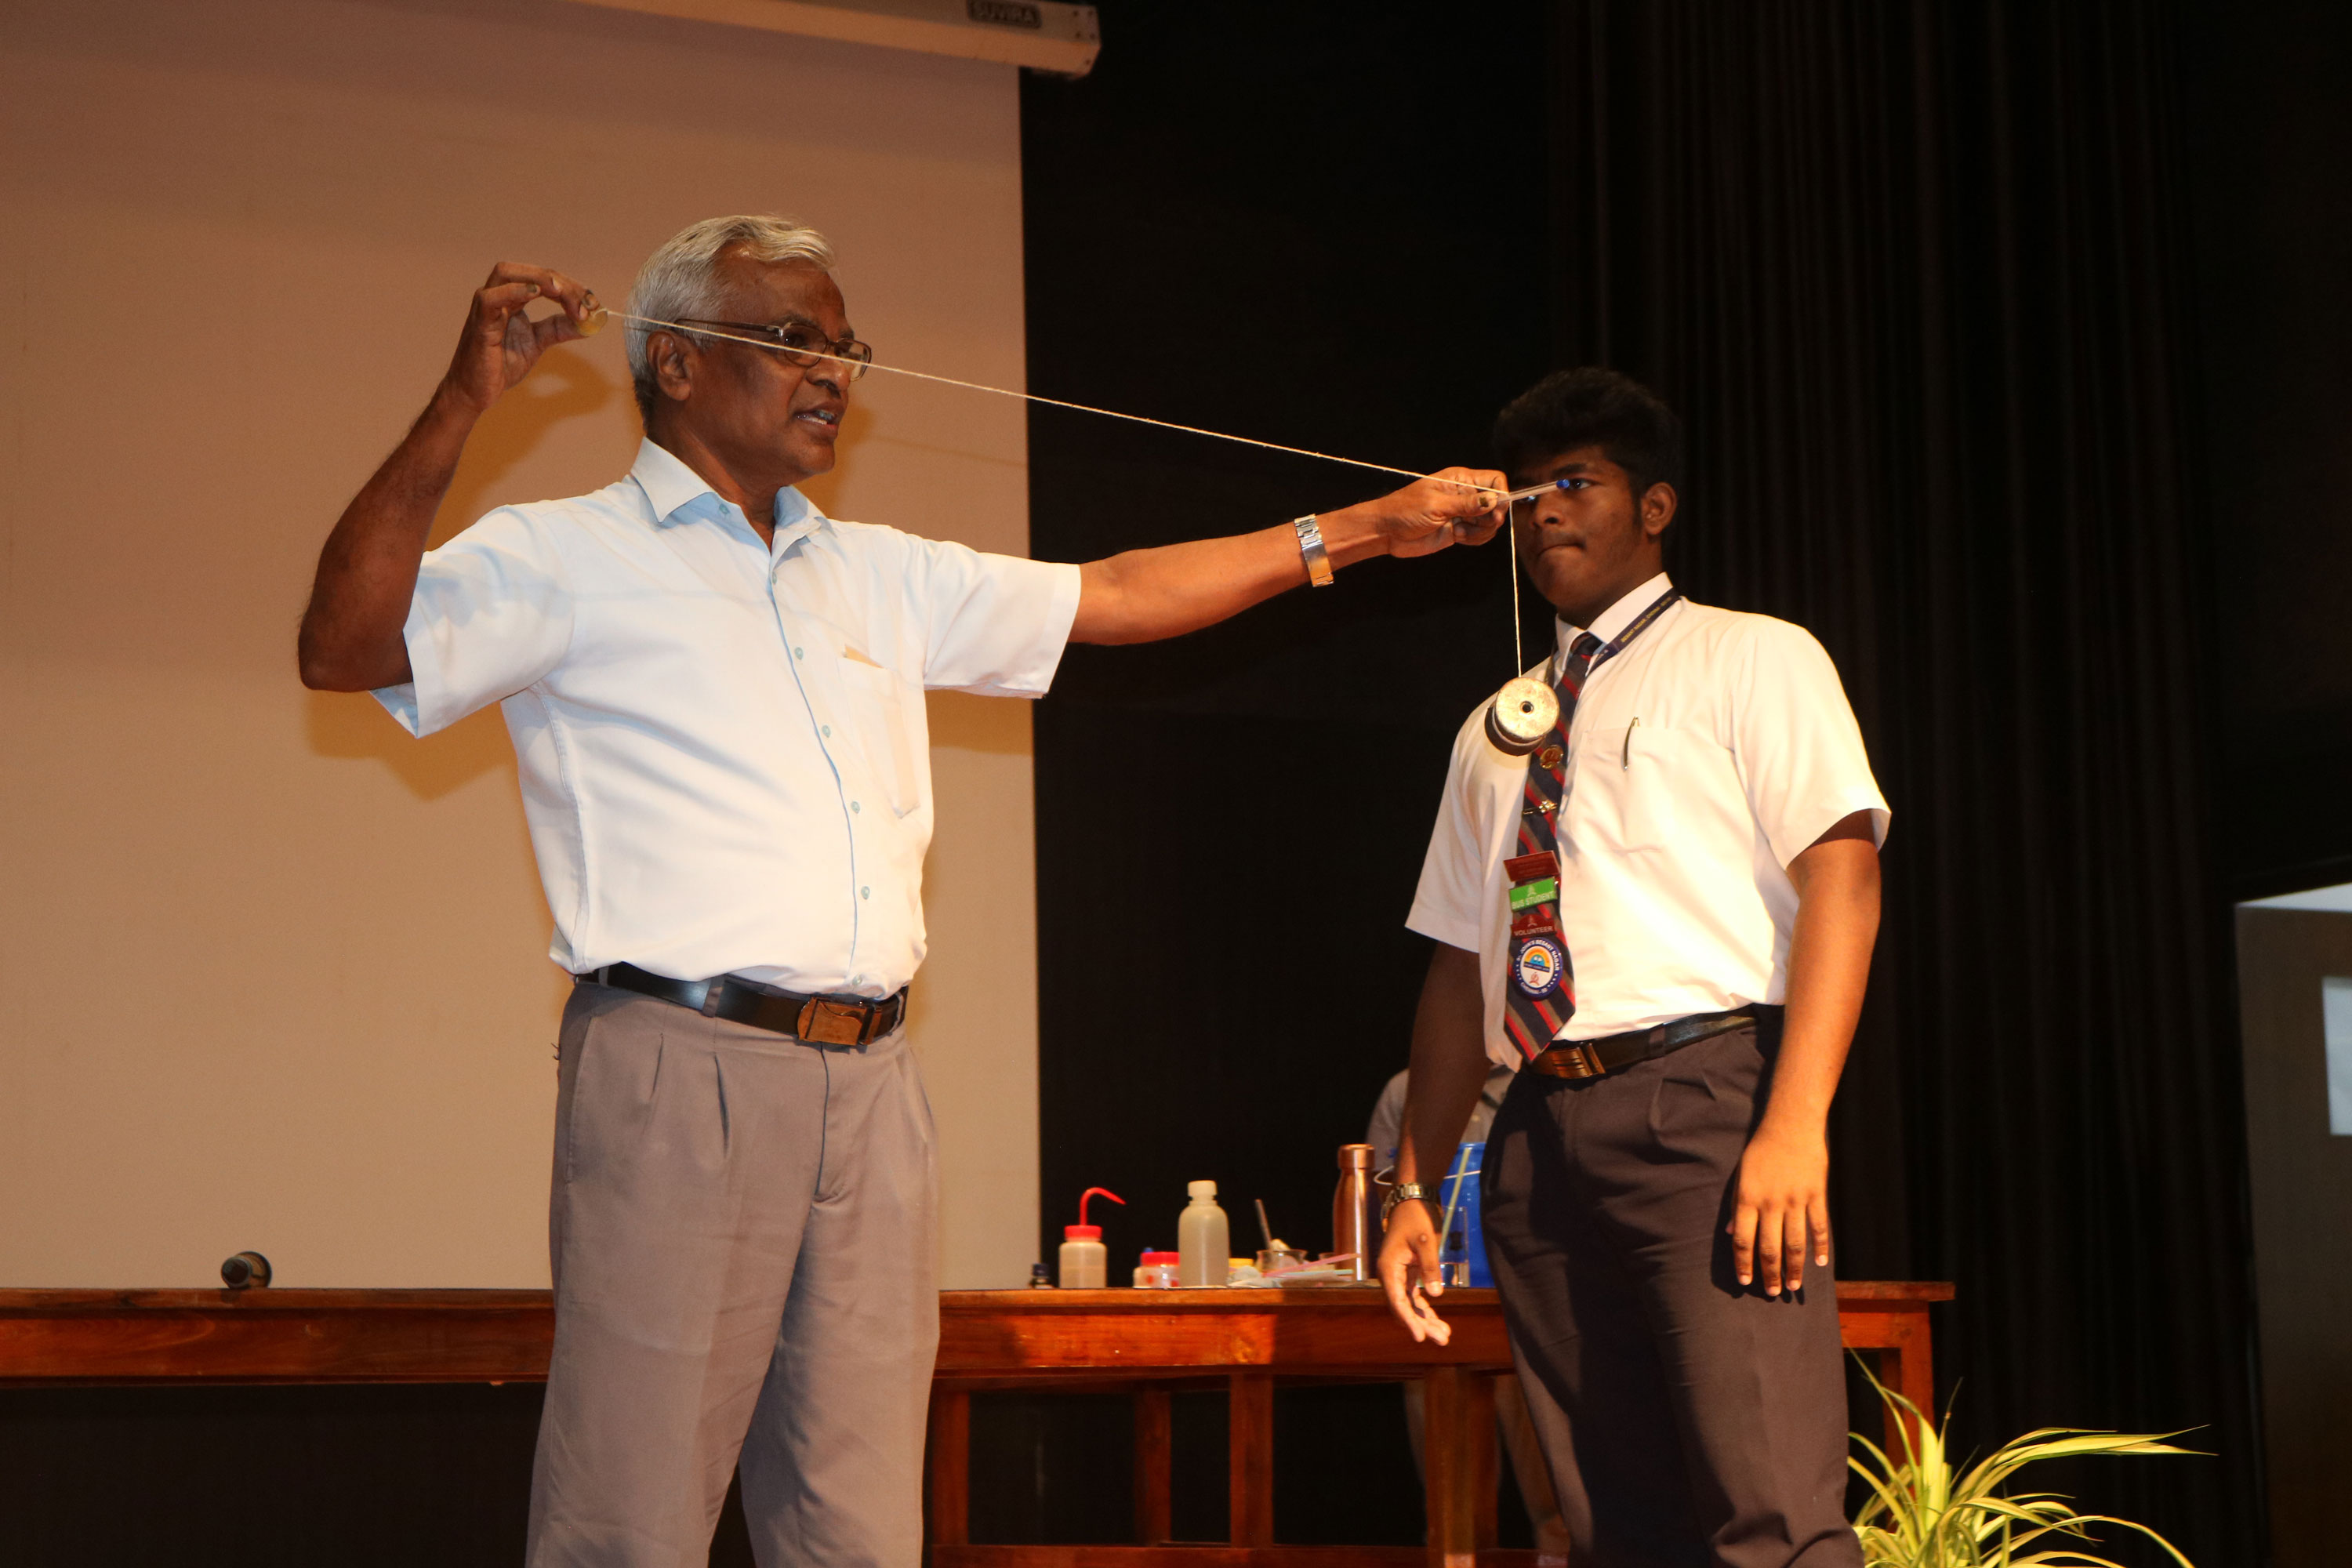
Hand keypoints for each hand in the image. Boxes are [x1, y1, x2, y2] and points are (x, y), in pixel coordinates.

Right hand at [438, 262, 600, 417]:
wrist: (476, 392)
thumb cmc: (501, 365)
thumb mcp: (537, 342)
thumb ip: (558, 329)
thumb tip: (589, 322)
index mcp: (512, 298)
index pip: (543, 280)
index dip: (570, 287)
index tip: (593, 303)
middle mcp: (497, 296)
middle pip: (528, 271)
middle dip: (560, 281)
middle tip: (584, 299)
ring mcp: (485, 307)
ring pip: (507, 273)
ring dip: (539, 279)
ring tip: (562, 291)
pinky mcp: (479, 324)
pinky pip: (490, 299)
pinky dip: (513, 291)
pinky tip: (534, 292)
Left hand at [1368, 467, 1510, 558]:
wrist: (1386, 532)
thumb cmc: (1405, 511)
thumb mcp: (1437, 506)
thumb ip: (1466, 505)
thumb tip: (1494, 500)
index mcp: (1461, 479)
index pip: (1494, 480)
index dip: (1500, 494)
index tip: (1494, 510)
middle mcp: (1465, 494)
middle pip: (1497, 503)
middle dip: (1492, 517)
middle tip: (1472, 524)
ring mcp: (1463, 513)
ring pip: (1490, 522)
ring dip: (1482, 531)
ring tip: (1460, 532)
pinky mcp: (1459, 530)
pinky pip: (1480, 535)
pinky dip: (1475, 539)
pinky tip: (1458, 537)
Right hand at [1376, 1199, 1452, 1344]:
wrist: (1412, 1201)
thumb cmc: (1417, 1218)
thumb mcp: (1425, 1241)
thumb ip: (1430, 1267)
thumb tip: (1435, 1295)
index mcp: (1389, 1269)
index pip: (1397, 1302)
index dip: (1408, 1321)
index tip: (1420, 1337)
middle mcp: (1390, 1276)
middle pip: (1403, 1308)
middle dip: (1422, 1325)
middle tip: (1442, 1340)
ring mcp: (1398, 1276)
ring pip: (1409, 1306)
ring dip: (1425, 1320)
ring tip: (1445, 1336)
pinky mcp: (1407, 1274)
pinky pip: (1414, 1298)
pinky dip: (1425, 1309)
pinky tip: (1439, 1321)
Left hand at [1727, 1124, 1830, 1295]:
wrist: (1790, 1125)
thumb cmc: (1761, 1150)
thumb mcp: (1741, 1176)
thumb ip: (1737, 1207)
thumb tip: (1732, 1234)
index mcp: (1748, 1199)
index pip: (1743, 1240)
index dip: (1743, 1263)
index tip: (1744, 1281)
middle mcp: (1771, 1203)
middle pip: (1770, 1247)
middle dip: (1770, 1273)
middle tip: (1772, 1292)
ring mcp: (1796, 1200)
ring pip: (1795, 1243)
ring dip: (1795, 1267)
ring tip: (1794, 1286)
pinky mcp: (1816, 1194)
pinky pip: (1819, 1226)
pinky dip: (1821, 1246)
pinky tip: (1820, 1263)